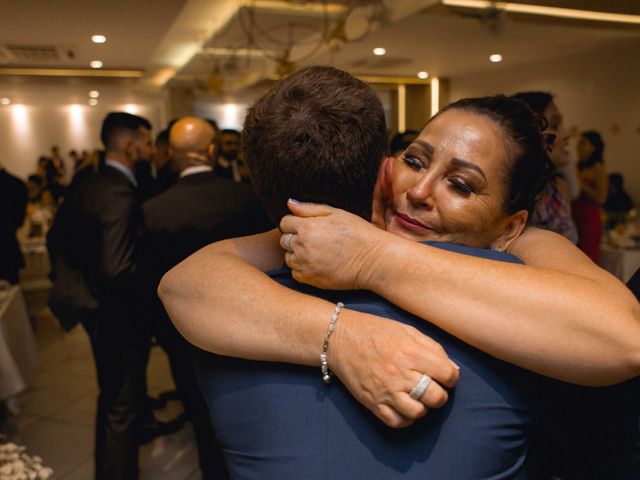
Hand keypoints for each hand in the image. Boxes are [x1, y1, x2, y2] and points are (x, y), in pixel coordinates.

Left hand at [280, 201, 390, 289]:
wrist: (374, 260)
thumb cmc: (358, 233)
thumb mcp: (336, 213)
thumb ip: (310, 209)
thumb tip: (289, 203)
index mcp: (307, 227)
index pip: (285, 223)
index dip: (295, 223)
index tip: (309, 227)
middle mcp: (302, 246)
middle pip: (284, 240)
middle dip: (295, 238)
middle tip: (315, 240)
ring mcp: (305, 264)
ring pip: (288, 257)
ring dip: (298, 254)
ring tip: (318, 253)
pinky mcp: (310, 279)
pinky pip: (295, 272)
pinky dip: (302, 268)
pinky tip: (318, 264)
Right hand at [330, 308, 459, 427]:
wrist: (340, 338)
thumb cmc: (376, 331)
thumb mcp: (407, 330)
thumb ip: (432, 348)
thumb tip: (452, 370)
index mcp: (411, 352)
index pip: (447, 374)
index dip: (452, 377)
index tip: (446, 376)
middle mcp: (400, 374)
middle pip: (436, 397)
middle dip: (440, 394)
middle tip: (434, 388)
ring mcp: (385, 390)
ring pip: (418, 412)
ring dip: (423, 407)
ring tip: (418, 398)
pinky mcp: (372, 402)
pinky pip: (396, 421)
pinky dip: (405, 418)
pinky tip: (404, 406)